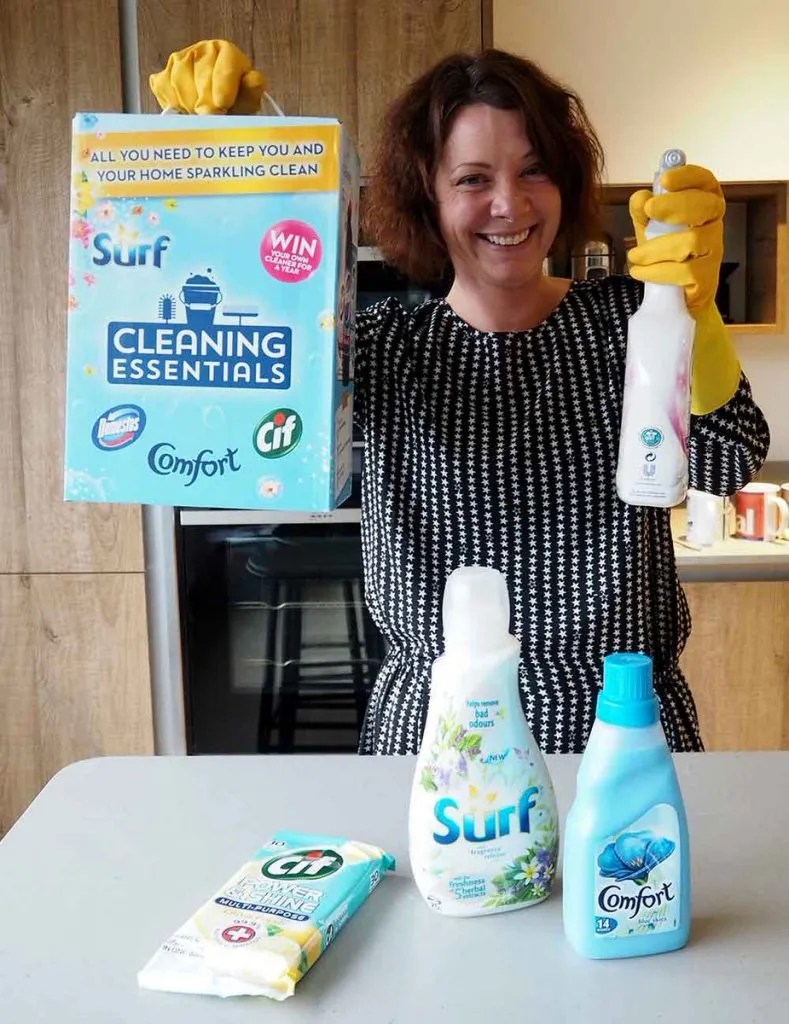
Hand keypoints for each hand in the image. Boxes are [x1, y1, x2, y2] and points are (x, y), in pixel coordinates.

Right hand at [149, 39, 265, 114]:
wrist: (216, 108)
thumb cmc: (234, 103)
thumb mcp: (248, 99)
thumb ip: (251, 91)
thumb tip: (253, 79)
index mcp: (226, 52)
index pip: (223, 68)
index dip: (222, 90)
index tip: (223, 106)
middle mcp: (201, 50)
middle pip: (199, 77)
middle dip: (207, 102)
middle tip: (212, 118)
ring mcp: (179, 60)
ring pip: (179, 84)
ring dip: (191, 106)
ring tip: (201, 115)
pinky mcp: (162, 75)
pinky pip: (165, 91)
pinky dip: (175, 106)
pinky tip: (186, 111)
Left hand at [627, 165, 724, 310]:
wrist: (675, 297)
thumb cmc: (666, 254)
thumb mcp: (650, 228)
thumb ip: (643, 211)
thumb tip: (640, 197)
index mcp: (702, 205)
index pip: (705, 182)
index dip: (688, 177)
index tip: (665, 179)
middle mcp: (713, 225)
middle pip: (706, 206)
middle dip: (676, 204)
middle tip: (649, 209)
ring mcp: (713, 252)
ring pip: (692, 241)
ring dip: (657, 247)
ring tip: (635, 255)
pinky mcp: (707, 278)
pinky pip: (686, 271)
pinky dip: (657, 271)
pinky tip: (640, 271)